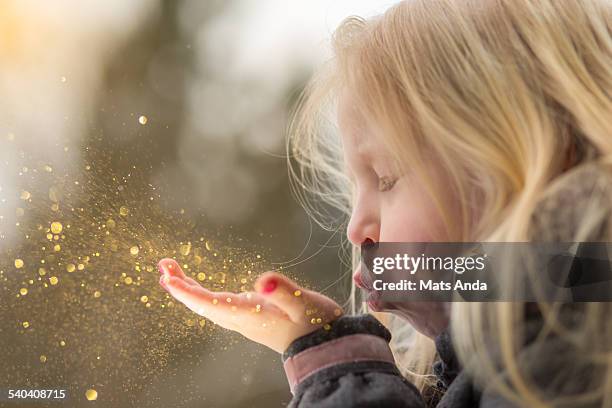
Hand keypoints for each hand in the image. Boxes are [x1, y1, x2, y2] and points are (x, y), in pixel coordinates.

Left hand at [157, 258, 343, 352]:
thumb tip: (262, 280)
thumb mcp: (304, 304)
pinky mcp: (249, 315)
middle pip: (202, 304)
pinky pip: (216, 304)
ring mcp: (244, 318)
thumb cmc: (316, 325)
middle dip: (180, 285)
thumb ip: (284, 291)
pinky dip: (201, 292)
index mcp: (250, 315)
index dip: (187, 292)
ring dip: (188, 288)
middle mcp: (241, 319)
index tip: (168, 278)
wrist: (324, 346)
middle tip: (163, 265)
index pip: (210, 303)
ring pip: (207, 304)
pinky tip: (196, 285)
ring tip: (170, 270)